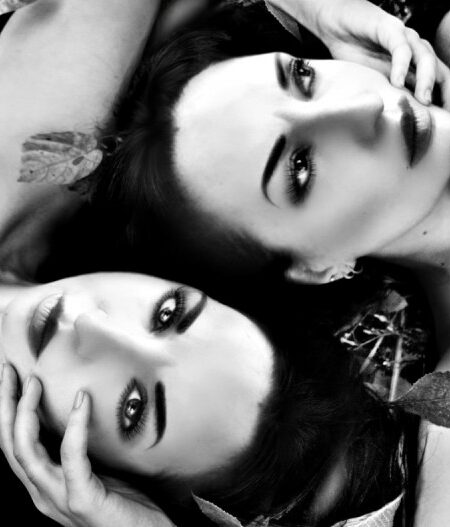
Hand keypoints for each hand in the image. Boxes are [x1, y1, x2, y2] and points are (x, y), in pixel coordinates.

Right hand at [0, 364, 174, 526]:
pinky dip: (74, 426)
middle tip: (9, 370)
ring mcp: (58, 499)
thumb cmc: (126, 502)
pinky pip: (71, 457)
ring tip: (34, 381)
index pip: (14, 445)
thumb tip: (79, 407)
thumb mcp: (94, 471)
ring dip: (26, 412)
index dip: (7, 411)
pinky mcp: (82, 499)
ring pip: (26, 452)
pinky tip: (82, 400)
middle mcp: (42, 493)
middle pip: (10, 445)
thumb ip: (79, 451)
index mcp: (44, 485)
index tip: (12, 378)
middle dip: (6, 405)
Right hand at [268, 0, 444, 104]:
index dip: (443, 98)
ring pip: (424, 58)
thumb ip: (388, 95)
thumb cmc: (352, 54)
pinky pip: (401, 48)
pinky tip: (397, 82)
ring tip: (423, 100)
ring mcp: (404, 39)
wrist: (335, 25)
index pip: (437, 80)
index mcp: (412, 65)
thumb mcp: (372, 82)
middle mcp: (414, 51)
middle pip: (438, 70)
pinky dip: (401, 65)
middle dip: (442, 92)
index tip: (443, 119)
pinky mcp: (390, 29)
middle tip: (442, 113)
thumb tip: (398, 120)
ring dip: (426, 80)